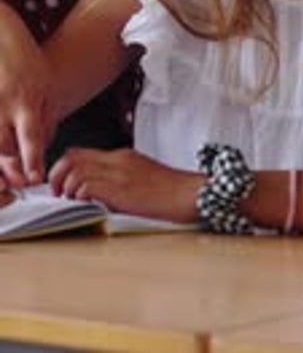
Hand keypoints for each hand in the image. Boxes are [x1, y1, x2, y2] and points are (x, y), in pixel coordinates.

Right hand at [0, 3, 54, 186]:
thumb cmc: (24, 57)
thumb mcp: (45, 83)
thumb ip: (45, 116)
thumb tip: (43, 147)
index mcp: (28, 98)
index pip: (31, 137)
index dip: (32, 161)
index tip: (33, 178)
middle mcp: (5, 103)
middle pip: (4, 148)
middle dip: (10, 170)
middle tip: (18, 185)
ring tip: (6, 175)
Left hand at [48, 147, 200, 221]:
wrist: (191, 193)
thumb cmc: (172, 191)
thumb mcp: (143, 176)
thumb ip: (120, 178)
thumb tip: (96, 191)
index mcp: (122, 156)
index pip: (82, 152)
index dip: (64, 168)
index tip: (61, 184)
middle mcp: (118, 160)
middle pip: (73, 156)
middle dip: (57, 174)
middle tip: (57, 193)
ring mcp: (120, 173)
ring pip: (76, 170)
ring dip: (66, 187)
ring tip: (70, 200)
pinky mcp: (122, 190)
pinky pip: (89, 185)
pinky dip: (79, 195)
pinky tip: (85, 204)